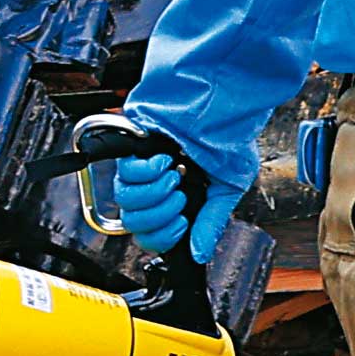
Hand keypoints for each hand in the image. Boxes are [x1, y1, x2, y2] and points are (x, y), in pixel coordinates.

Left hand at [71, 117, 222, 322]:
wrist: (221, 101)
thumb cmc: (228, 137)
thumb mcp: (228, 187)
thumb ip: (211, 223)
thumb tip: (198, 254)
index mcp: (176, 199)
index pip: (152, 237)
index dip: (162, 238)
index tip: (182, 223)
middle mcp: (154, 187)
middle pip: (135, 225)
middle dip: (160, 216)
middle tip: (180, 196)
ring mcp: (140, 169)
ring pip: (126, 202)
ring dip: (154, 193)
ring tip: (173, 176)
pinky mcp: (129, 149)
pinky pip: (125, 175)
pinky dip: (146, 172)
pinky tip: (163, 161)